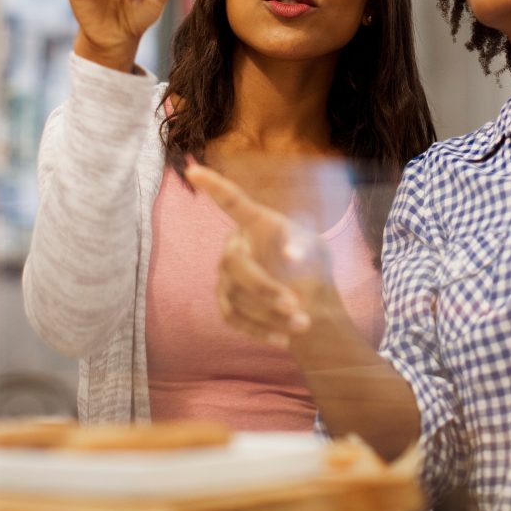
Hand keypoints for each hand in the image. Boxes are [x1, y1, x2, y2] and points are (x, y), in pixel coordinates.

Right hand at [184, 163, 329, 348]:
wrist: (310, 302)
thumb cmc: (312, 265)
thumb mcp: (318, 250)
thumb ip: (305, 247)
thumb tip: (291, 255)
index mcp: (256, 224)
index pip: (233, 202)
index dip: (214, 186)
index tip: (193, 169)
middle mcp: (235, 247)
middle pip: (235, 265)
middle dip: (266, 288)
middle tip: (296, 305)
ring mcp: (226, 277)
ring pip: (238, 297)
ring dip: (270, 313)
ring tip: (304, 324)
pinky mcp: (226, 305)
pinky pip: (236, 320)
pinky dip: (261, 331)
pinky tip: (286, 340)